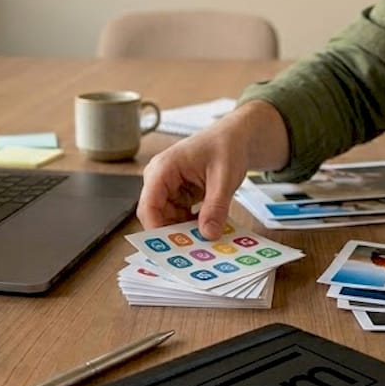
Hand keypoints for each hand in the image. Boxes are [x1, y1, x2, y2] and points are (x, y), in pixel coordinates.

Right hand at [137, 101, 288, 238]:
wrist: (235, 136)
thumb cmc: (226, 146)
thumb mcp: (224, 177)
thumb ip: (216, 206)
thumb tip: (208, 234)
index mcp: (163, 168)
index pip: (148, 205)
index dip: (157, 229)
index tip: (174, 248)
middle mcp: (159, 178)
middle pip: (155, 215)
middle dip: (173, 233)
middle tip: (194, 249)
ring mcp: (167, 186)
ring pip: (167, 218)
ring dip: (184, 230)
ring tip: (204, 240)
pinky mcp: (177, 193)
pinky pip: (178, 216)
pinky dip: (191, 224)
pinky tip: (206, 229)